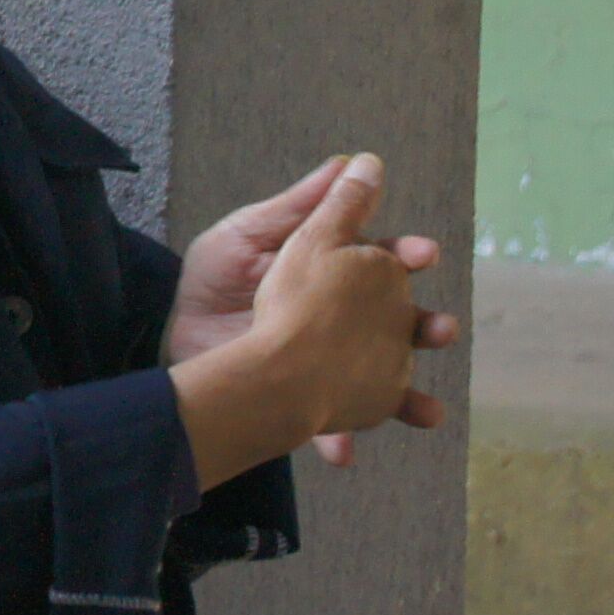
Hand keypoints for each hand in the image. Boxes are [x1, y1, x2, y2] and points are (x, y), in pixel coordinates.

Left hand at [167, 154, 455, 487]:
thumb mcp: (249, 234)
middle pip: (399, 323)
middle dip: (426, 326)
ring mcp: (330, 363)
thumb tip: (349, 162)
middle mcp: (343, 320)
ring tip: (427, 409)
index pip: (383, 261)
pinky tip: (344, 452)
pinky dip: (341, 442)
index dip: (406, 255)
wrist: (173, 335)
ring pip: (384, 380)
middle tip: (440, 328)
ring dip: (409, 393)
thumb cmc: (213, 280)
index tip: (423, 253)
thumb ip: (299, 206)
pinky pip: (331, 427)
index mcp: (333, 273)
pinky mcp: (307, 402)